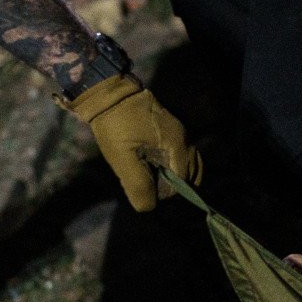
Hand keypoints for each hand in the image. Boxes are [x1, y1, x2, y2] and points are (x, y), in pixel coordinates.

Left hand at [59, 74, 203, 210]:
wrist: (109, 94)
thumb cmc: (115, 127)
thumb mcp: (122, 159)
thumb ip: (137, 185)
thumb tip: (149, 208)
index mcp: (177, 146)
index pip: (183, 183)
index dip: (165, 192)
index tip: (145, 189)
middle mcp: (186, 139)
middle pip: (192, 175)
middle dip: (174, 186)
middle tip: (150, 185)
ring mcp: (182, 133)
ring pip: (190, 165)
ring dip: (176, 177)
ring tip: (154, 178)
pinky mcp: (174, 130)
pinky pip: (183, 154)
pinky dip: (174, 166)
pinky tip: (156, 166)